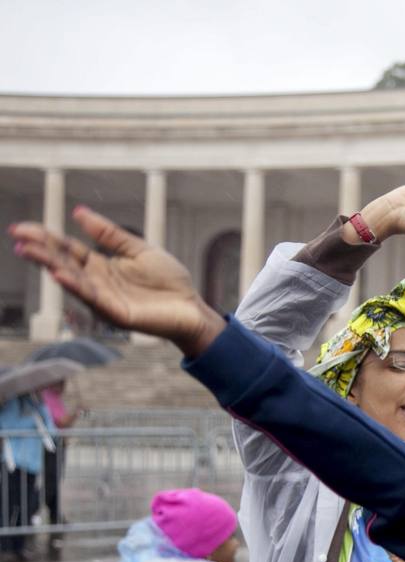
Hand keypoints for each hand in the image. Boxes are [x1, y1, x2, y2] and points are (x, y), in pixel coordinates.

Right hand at [11, 207, 223, 355]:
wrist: (193, 308)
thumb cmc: (169, 282)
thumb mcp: (139, 249)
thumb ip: (110, 234)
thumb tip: (78, 212)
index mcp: (101, 266)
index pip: (67, 250)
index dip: (45, 238)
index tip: (22, 228)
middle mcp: (97, 283)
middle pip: (63, 262)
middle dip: (40, 250)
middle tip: (17, 236)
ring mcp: (105, 299)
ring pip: (72, 280)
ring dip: (50, 264)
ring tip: (29, 251)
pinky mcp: (117, 314)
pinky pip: (93, 298)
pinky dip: (75, 286)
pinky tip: (59, 273)